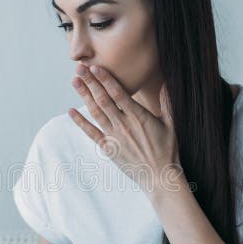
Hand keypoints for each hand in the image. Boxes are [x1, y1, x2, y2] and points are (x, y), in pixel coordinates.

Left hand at [69, 63, 181, 192]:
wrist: (159, 177)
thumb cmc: (167, 150)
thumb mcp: (171, 124)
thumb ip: (167, 103)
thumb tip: (167, 82)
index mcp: (139, 116)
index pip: (118, 93)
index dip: (105, 79)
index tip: (95, 67)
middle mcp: (123, 125)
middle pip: (103, 99)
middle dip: (90, 82)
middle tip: (79, 67)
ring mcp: (114, 137)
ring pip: (95, 112)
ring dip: (84, 96)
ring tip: (74, 81)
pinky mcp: (108, 148)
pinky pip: (91, 133)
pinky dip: (80, 122)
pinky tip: (71, 111)